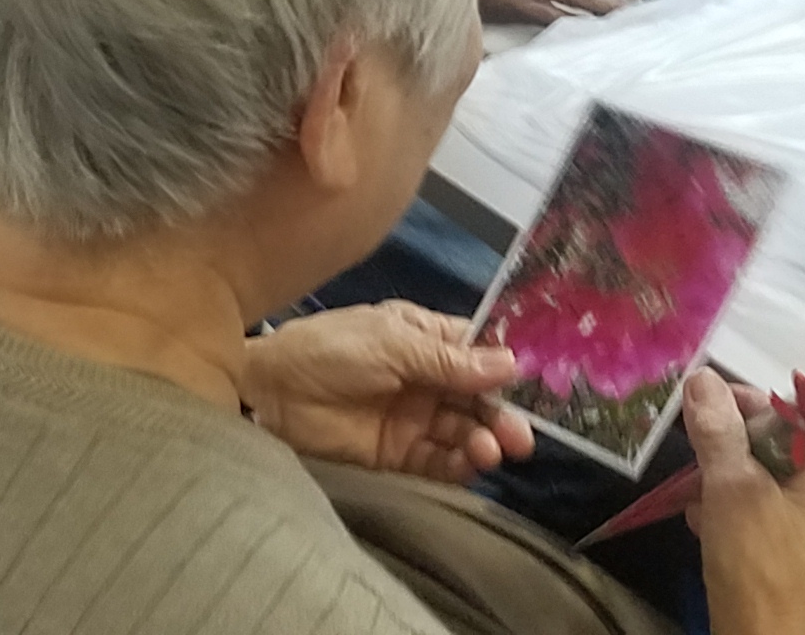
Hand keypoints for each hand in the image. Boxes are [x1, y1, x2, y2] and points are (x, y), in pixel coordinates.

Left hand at [239, 302, 535, 484]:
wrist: (269, 392)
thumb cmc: (328, 350)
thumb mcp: (391, 343)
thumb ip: (448, 360)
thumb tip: (509, 363)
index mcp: (424, 338)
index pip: (478, 352)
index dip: (505, 367)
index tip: (535, 384)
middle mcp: (426, 378)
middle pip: (478, 399)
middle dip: (501, 415)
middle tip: (519, 436)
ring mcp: (414, 417)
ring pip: (463, 432)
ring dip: (483, 442)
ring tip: (491, 450)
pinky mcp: (398, 454)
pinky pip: (439, 462)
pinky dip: (459, 465)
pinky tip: (470, 464)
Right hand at [683, 370, 804, 634]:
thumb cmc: (757, 564)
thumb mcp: (730, 488)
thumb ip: (719, 430)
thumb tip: (703, 380)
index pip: (799, 423)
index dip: (749, 409)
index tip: (707, 406)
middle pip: (792, 458)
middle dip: (738, 455)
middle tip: (700, 460)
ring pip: (786, 493)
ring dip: (739, 488)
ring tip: (701, 499)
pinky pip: (789, 526)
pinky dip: (753, 519)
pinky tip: (715, 526)